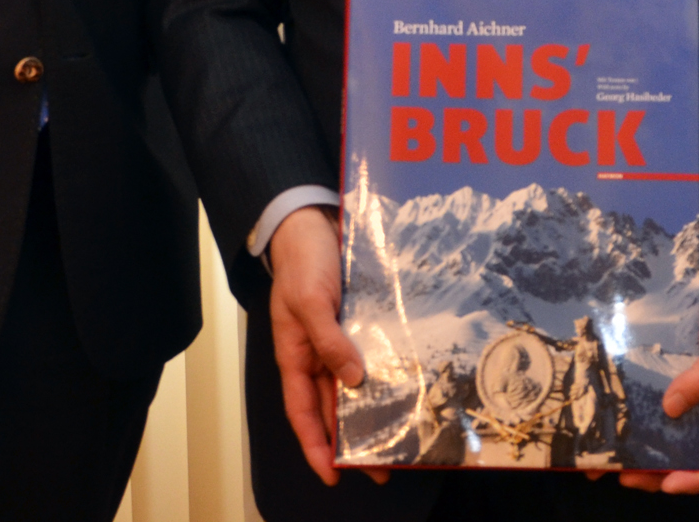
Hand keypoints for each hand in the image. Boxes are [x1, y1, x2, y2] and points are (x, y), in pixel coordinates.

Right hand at [266, 206, 373, 486]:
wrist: (312, 223)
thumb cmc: (302, 261)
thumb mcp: (309, 301)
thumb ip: (328, 340)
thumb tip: (351, 380)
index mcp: (295, 355)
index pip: (303, 412)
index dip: (315, 446)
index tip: (332, 473)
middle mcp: (315, 356)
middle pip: (332, 408)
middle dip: (351, 441)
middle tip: (379, 467)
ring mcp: (336, 342)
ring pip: (352, 389)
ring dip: (371, 413)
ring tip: (398, 438)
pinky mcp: (356, 326)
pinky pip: (368, 359)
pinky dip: (382, 378)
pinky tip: (403, 391)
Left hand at [618, 275, 698, 493]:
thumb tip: (672, 407)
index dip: (696, 476)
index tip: (670, 485)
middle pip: (681, 452)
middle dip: (654, 472)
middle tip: (624, 476)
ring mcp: (679, 389)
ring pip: (657, 431)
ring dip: (633, 449)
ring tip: (602, 459)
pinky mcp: (660, 372)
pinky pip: (642, 400)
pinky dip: (625, 414)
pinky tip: (601, 418)